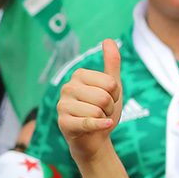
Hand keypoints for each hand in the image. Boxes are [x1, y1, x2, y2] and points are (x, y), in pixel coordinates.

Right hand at [57, 40, 123, 154]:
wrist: (96, 137)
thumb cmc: (104, 110)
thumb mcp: (113, 86)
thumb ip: (111, 64)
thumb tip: (108, 40)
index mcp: (79, 75)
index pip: (111, 83)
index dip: (116, 94)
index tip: (109, 99)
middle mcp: (67, 87)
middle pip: (104, 96)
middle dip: (110, 107)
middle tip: (103, 111)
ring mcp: (62, 105)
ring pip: (97, 110)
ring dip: (104, 118)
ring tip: (97, 119)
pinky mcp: (63, 122)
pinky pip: (88, 122)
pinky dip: (102, 125)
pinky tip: (106, 125)